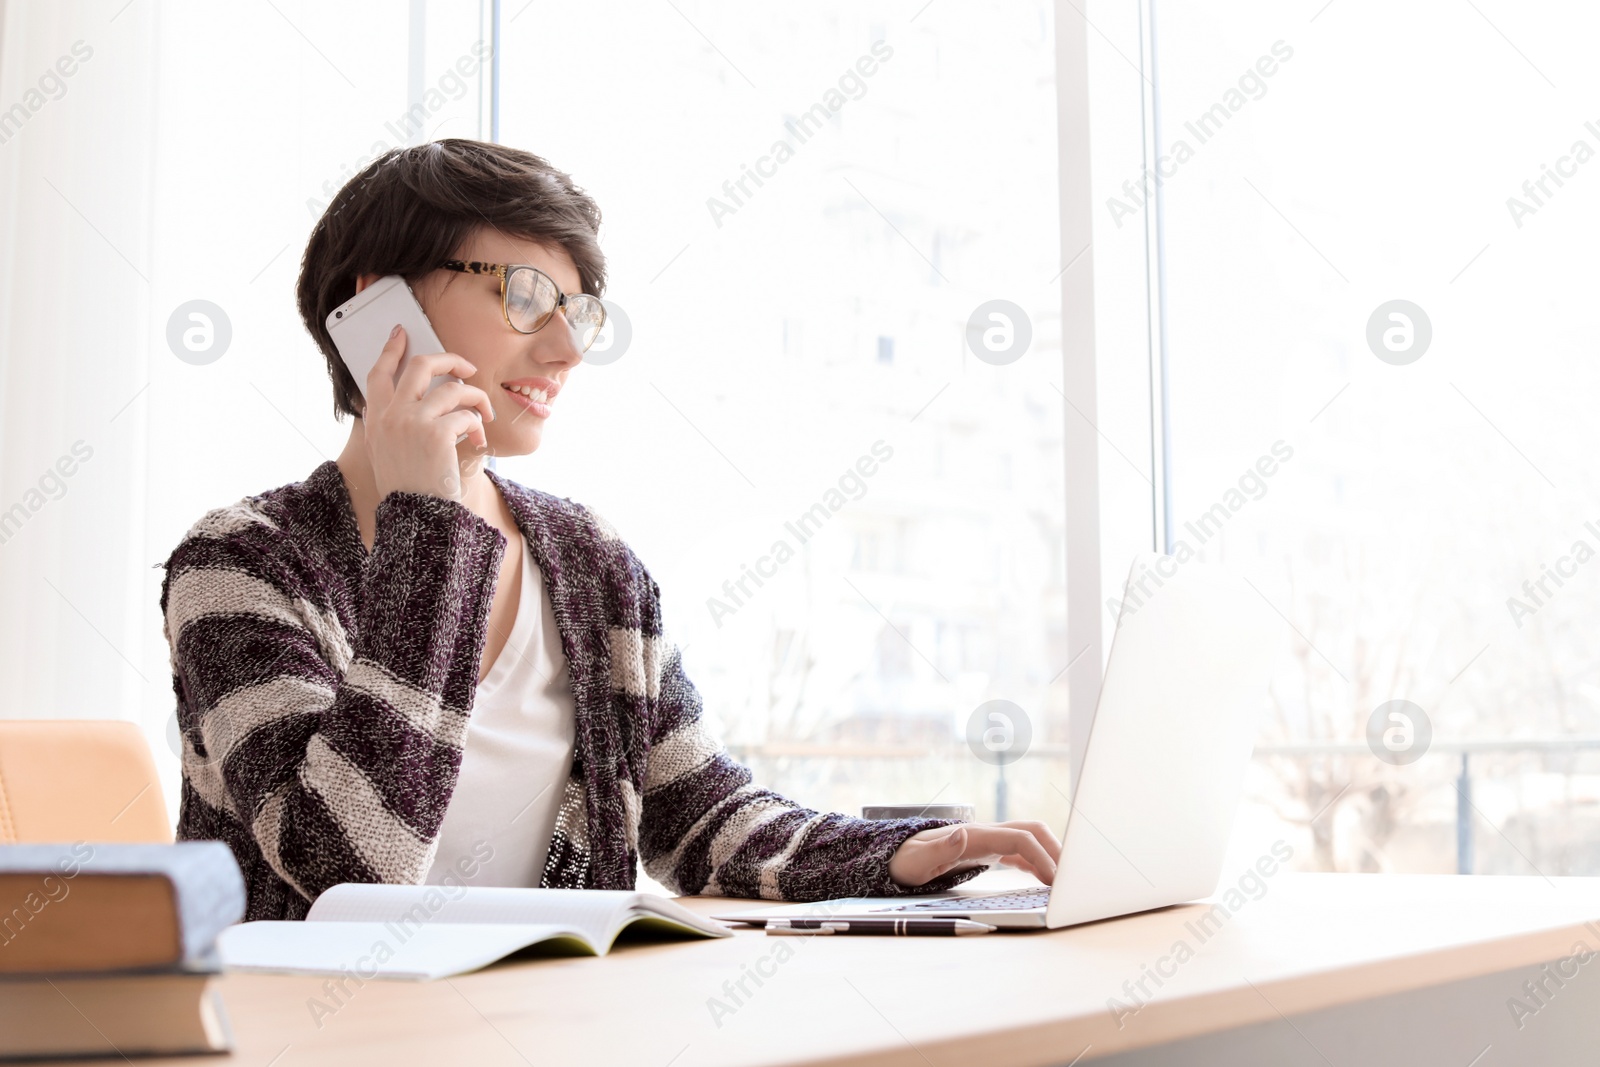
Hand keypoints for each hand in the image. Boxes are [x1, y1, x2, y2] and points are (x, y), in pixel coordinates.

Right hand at [363, 326, 494, 501]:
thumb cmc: (409, 489)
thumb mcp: (386, 453)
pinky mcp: (436, 433)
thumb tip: (406, 400)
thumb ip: (390, 424)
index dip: (391, 350)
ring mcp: (412, 421)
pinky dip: (478, 427)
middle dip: (450, 359)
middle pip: (421, 366)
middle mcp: (390, 415)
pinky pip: (466, 416)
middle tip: (467, 368)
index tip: (401, 333)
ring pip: (453, 389)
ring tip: (484, 416)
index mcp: (376, 419)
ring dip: (476, 399)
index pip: (379, 373)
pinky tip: (480, 441)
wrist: (416, 516)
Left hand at [888, 820, 1059, 887]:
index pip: (1020, 839)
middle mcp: (987, 833)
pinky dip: (1038, 862)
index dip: (1042, 856)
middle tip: (1071, 879)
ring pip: (1031, 839)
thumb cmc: (906, 861)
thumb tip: (961, 833)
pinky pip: (1021, 852)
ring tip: (1065, 882)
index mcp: (975, 836)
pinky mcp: (989, 851)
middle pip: (1033, 831)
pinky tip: (1045, 879)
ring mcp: (989, 840)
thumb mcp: (917, 861)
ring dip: (1050, 854)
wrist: (898, 857)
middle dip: (1056, 849)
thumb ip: (939, 849)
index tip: (1054, 879)